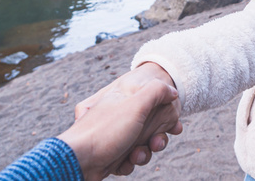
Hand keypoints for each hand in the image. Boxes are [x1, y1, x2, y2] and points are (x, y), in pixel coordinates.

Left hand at [59, 63, 181, 179]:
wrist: (79, 161)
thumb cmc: (107, 130)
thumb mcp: (136, 104)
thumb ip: (157, 92)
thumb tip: (172, 90)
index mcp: (125, 100)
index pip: (153, 103)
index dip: (166, 115)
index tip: (175, 126)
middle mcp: (120, 116)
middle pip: (149, 126)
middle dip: (156, 138)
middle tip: (156, 143)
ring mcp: (115, 136)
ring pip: (141, 145)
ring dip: (143, 153)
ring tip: (136, 155)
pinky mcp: (111, 154)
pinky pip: (128, 159)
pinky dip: (129, 162)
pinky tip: (125, 163)